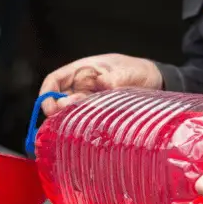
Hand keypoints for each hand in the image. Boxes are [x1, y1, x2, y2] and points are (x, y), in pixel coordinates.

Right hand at [39, 53, 162, 115]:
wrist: (155, 81)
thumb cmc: (138, 71)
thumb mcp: (128, 71)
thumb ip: (116, 77)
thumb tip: (103, 83)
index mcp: (82, 70)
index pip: (55, 80)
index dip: (47, 94)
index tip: (49, 109)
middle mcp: (82, 86)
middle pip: (59, 99)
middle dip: (58, 111)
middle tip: (64, 119)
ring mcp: (90, 100)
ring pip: (71, 112)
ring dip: (70, 120)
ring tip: (74, 127)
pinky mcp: (98, 113)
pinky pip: (85, 120)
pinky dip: (82, 126)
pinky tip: (86, 133)